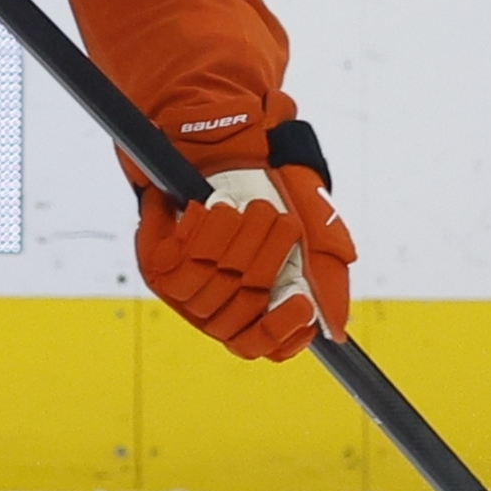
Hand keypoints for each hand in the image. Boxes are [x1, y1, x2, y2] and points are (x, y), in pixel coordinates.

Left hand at [136, 161, 352, 361]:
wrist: (226, 146)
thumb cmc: (274, 192)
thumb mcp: (313, 229)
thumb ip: (326, 279)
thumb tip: (334, 330)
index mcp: (252, 306)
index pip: (260, 344)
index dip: (281, 330)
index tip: (301, 303)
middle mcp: (216, 304)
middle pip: (244, 305)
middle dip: (267, 254)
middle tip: (276, 218)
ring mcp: (182, 288)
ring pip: (214, 283)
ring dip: (238, 237)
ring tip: (247, 209)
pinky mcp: (155, 264)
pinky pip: (180, 264)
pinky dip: (203, 231)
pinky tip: (211, 211)